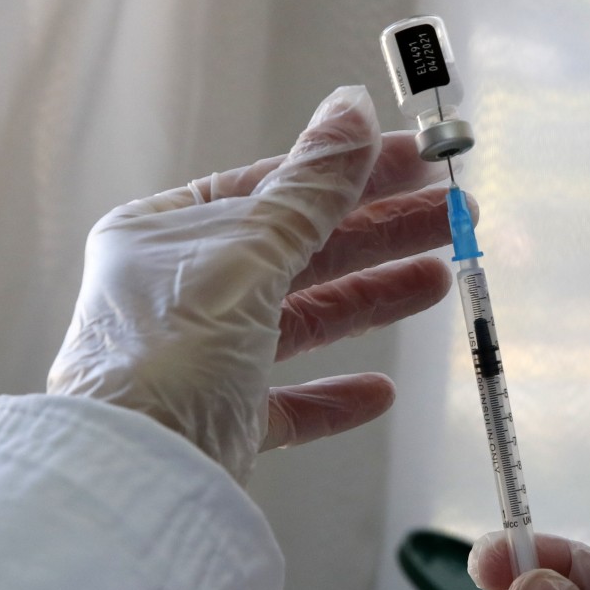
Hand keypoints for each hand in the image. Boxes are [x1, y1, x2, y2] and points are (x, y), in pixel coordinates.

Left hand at [47, 86, 455, 482]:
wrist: (135, 481)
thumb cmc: (175, 349)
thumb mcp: (249, 253)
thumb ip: (310, 187)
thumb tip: (353, 107)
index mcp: (166, 235)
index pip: (274, 188)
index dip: (352, 172)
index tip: (417, 160)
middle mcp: (179, 291)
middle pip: (299, 250)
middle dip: (379, 232)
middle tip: (454, 214)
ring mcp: (201, 359)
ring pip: (301, 320)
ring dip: (370, 300)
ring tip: (441, 279)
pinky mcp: (220, 421)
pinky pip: (288, 399)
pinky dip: (333, 395)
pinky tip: (381, 393)